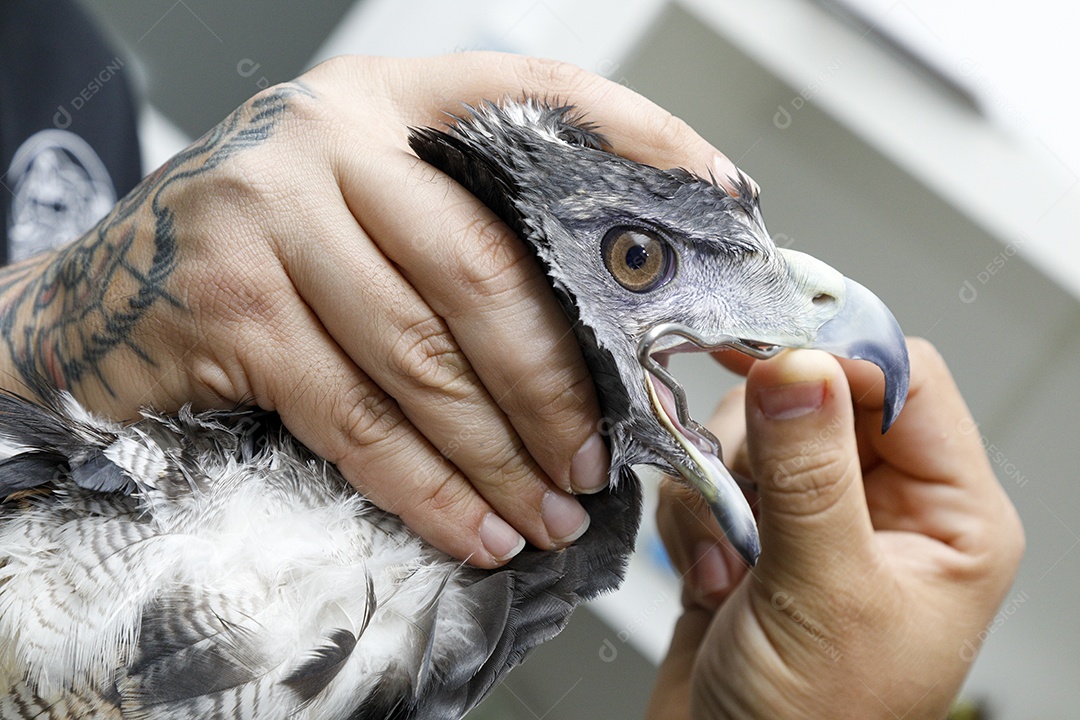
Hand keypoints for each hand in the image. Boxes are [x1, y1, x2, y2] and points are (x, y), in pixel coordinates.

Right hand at [0, 53, 739, 567]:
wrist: (107, 292)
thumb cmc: (265, 252)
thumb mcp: (367, 203)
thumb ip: (463, 229)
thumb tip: (601, 315)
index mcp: (391, 100)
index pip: (541, 100)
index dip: (641, 145)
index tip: (720, 203)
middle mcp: (332, 138)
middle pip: (484, 268)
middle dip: (558, 379)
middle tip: (601, 450)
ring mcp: (272, 213)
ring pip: (422, 354)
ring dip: (500, 450)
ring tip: (550, 507)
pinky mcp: (230, 303)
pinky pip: (352, 415)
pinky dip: (423, 484)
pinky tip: (471, 525)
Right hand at [648, 339, 1023, 718]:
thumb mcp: (823, 594)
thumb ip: (810, 473)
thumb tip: (798, 364)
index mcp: (950, 517)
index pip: (905, 382)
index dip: (835, 358)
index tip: (759, 349)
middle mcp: (887, 507)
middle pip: (817, 394)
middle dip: (759, 435)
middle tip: (731, 473)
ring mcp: (815, 518)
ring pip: (753, 429)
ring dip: (718, 484)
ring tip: (728, 557)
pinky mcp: (755, 532)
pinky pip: (711, 472)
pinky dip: (693, 516)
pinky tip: (709, 577)